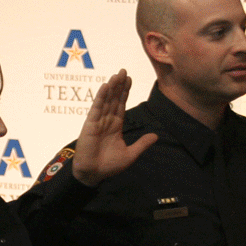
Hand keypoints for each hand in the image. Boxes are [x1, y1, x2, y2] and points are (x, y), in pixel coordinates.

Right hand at [72, 69, 156, 186]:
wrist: (93, 174)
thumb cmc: (109, 166)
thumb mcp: (130, 154)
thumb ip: (142, 144)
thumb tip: (156, 136)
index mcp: (116, 126)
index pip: (121, 104)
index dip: (125, 92)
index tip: (129, 79)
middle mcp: (107, 121)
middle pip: (114, 99)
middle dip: (119, 85)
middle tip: (123, 70)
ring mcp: (98, 121)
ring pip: (106, 101)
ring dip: (111, 87)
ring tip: (116, 75)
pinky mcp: (90, 125)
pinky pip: (96, 108)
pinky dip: (100, 97)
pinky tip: (105, 86)